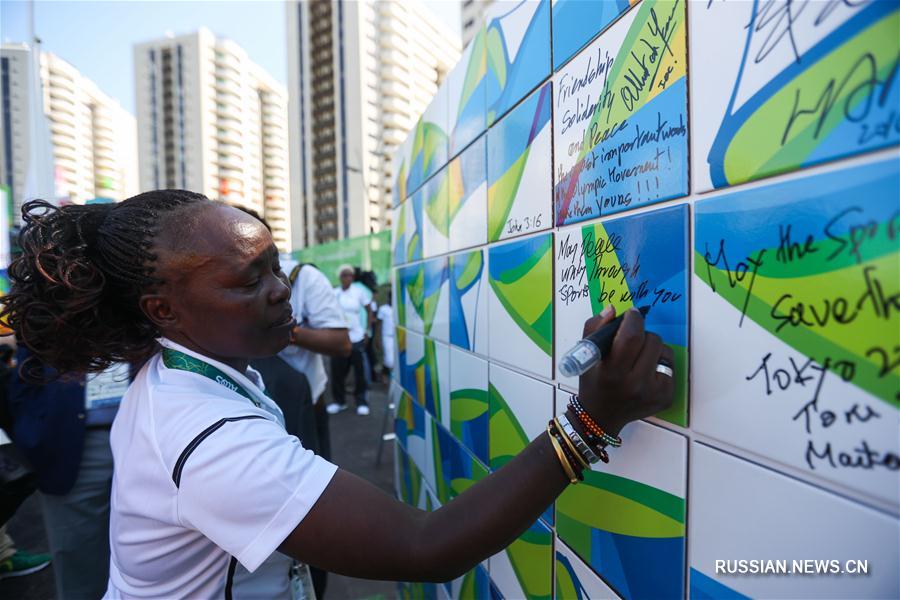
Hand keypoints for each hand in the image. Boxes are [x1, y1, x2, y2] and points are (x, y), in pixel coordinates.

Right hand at [577, 307, 674, 435]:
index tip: (632, 315)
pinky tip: (646, 373)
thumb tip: (614, 310)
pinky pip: (670, 366)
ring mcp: (654, 392)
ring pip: (665, 351)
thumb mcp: (586, 354)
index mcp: (613, 372)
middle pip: (653, 340)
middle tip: (632, 341)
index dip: (634, 320)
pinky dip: (658, 364)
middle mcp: (636, 384)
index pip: (632, 337)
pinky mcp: (667, 397)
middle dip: (643, 334)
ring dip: (653, 348)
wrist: (601, 416)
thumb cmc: (592, 381)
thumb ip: (596, 326)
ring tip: (638, 359)